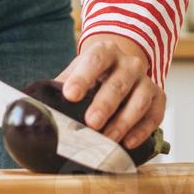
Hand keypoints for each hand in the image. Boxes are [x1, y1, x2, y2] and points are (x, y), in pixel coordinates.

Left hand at [56, 33, 163, 148]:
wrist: (120, 67)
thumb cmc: (93, 74)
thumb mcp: (76, 72)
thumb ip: (60, 86)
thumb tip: (35, 106)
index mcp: (105, 51)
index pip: (94, 60)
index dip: (82, 77)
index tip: (70, 95)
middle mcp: (129, 63)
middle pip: (118, 83)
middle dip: (105, 104)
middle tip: (91, 123)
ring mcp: (146, 80)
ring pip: (139, 99)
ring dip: (124, 121)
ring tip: (108, 138)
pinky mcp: (158, 98)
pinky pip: (154, 114)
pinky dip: (142, 130)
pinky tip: (128, 142)